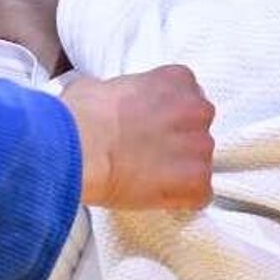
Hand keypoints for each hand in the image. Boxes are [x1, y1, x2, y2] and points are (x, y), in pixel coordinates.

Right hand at [62, 66, 214, 211]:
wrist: (79, 149)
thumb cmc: (81, 117)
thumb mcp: (98, 86)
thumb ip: (121, 93)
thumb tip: (110, 104)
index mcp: (175, 80)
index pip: (187, 95)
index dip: (165, 114)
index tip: (149, 124)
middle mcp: (195, 109)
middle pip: (198, 128)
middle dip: (178, 141)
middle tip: (147, 152)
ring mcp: (199, 146)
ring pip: (200, 162)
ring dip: (179, 171)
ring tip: (147, 176)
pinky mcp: (195, 181)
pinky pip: (199, 194)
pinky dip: (181, 199)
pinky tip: (156, 196)